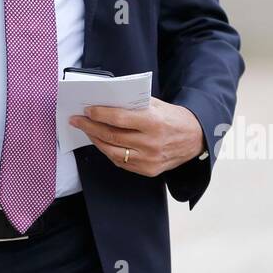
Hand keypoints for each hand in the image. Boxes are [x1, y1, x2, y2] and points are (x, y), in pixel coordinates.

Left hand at [68, 98, 205, 176]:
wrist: (195, 139)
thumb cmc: (173, 118)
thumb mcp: (156, 104)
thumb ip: (133, 104)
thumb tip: (106, 101)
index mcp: (153, 122)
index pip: (119, 119)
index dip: (100, 115)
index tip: (87, 110)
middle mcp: (151, 143)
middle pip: (112, 136)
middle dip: (90, 127)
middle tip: (77, 120)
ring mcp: (149, 159)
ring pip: (113, 152)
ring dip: (95, 140)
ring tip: (86, 131)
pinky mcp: (149, 171)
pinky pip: (122, 162)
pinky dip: (108, 152)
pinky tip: (101, 142)